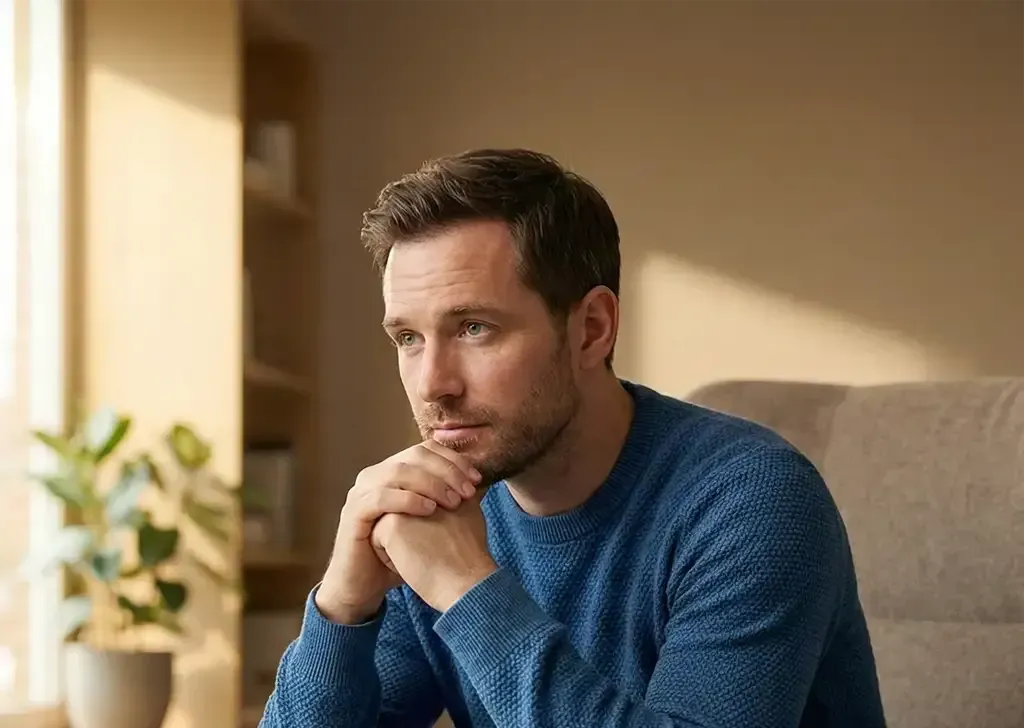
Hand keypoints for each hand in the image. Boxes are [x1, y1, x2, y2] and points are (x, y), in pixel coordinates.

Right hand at [316, 440, 481, 623]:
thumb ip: (450, 499)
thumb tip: (482, 484)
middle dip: (447, 470)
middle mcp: (375, 475)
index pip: (426, 449)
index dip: (454, 460)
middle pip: (414, 455)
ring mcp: (361, 491)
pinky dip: (408, 499)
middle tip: (468, 490)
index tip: (477, 478)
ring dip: (431, 483)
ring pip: (398, 471)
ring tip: (453, 502)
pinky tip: (430, 511)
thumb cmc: (400, 552)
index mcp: (393, 471)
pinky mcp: (353, 512)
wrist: (365, 584)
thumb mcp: (429, 522)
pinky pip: (381, 497)